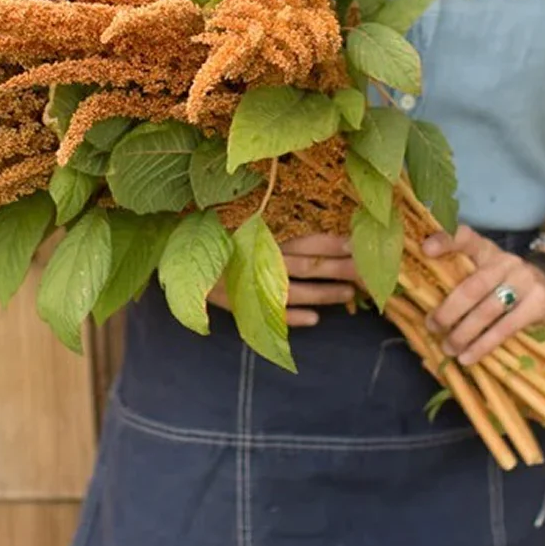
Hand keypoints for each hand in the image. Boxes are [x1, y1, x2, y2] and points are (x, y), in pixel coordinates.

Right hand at [207, 233, 356, 326]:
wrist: (179, 262)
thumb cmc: (213, 237)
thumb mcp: (240, 225)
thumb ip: (269, 226)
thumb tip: (305, 229)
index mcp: (263, 236)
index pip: (307, 241)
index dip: (333, 244)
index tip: (357, 244)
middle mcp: (261, 259)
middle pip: (309, 266)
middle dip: (340, 269)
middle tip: (366, 273)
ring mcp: (252, 284)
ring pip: (297, 291)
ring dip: (324, 294)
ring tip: (348, 295)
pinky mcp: (241, 304)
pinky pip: (273, 316)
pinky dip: (295, 318)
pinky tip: (314, 320)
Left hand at [423, 225, 544, 364]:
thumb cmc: (506, 282)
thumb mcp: (485, 270)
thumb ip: (461, 276)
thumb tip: (424, 299)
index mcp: (486, 249)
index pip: (464, 237)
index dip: (445, 241)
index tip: (425, 250)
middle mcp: (505, 261)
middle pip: (473, 286)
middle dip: (449, 310)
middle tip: (432, 326)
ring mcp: (524, 281)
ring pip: (487, 310)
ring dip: (464, 333)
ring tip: (448, 347)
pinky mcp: (538, 304)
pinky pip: (506, 328)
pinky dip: (483, 345)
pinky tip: (468, 357)